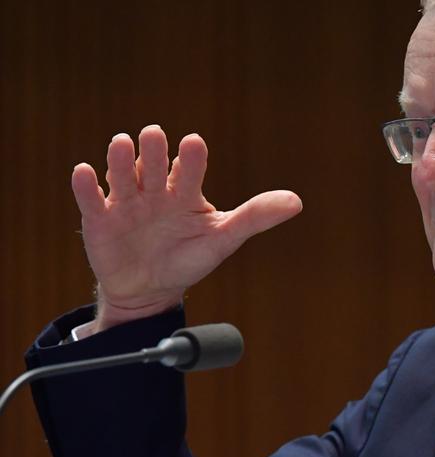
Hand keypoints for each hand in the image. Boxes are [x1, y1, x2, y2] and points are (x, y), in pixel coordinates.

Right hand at [71, 125, 301, 331]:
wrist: (151, 291)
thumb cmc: (188, 259)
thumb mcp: (223, 239)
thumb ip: (255, 217)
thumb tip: (297, 201)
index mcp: (185, 192)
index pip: (190, 168)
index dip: (192, 157)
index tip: (194, 145)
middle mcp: (155, 191)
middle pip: (154, 164)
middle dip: (155, 151)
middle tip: (156, 136)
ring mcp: (126, 203)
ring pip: (122, 175)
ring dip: (121, 159)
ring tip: (123, 144)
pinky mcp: (100, 219)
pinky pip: (91, 199)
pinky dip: (86, 186)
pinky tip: (85, 173)